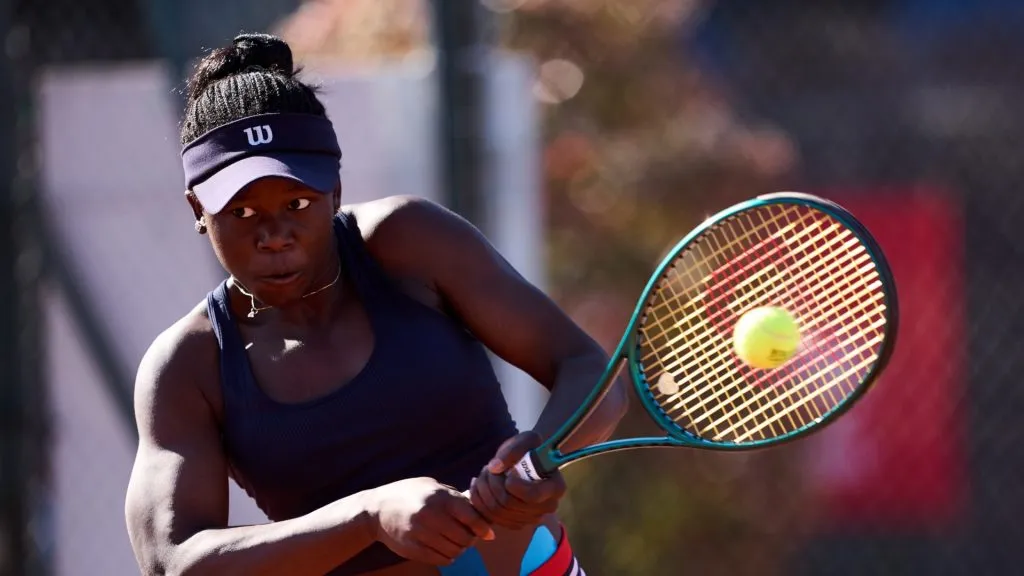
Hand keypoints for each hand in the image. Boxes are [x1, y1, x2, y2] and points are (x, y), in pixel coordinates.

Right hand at [366, 477, 494, 565]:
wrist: (376, 509)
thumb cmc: (410, 494)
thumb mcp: (433, 487)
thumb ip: (456, 497)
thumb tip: (482, 509)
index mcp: (439, 497)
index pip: (470, 517)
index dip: (483, 528)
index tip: (488, 533)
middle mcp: (430, 515)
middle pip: (464, 538)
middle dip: (470, 540)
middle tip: (468, 537)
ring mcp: (420, 533)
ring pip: (454, 551)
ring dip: (459, 550)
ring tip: (455, 542)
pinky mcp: (412, 548)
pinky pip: (440, 559)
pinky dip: (447, 557)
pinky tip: (444, 549)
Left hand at [468, 431, 566, 529]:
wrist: (525, 461)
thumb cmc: (529, 449)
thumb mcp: (526, 440)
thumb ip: (514, 450)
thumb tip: (495, 467)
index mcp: (556, 488)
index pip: (531, 495)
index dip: (513, 484)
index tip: (507, 472)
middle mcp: (547, 507)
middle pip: (509, 504)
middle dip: (492, 483)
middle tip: (488, 468)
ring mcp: (531, 518)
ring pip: (497, 513)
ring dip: (483, 491)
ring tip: (485, 475)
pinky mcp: (515, 523)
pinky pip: (491, 518)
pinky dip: (480, 502)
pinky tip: (481, 486)